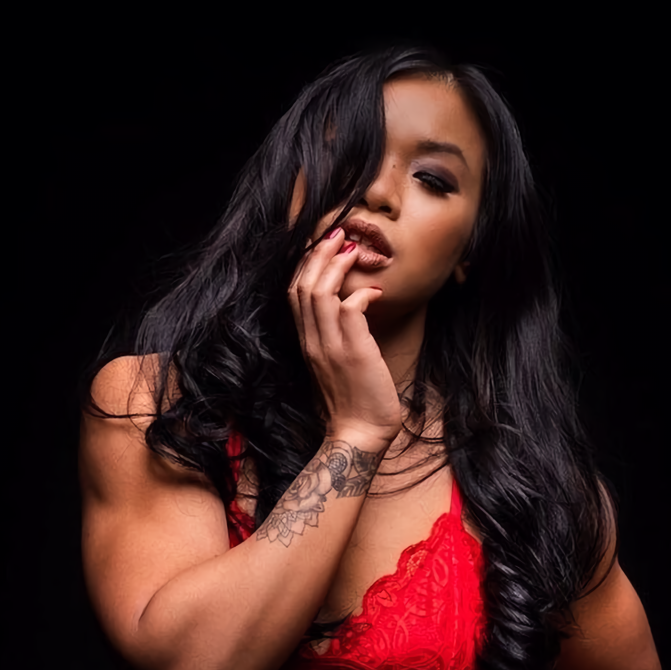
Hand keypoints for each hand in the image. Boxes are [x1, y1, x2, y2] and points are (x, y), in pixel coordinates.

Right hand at [288, 227, 401, 443]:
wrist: (358, 436)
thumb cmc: (354, 406)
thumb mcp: (338, 368)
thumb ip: (338, 341)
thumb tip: (353, 314)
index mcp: (307, 345)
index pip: (295, 295)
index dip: (306, 266)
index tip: (323, 248)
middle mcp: (312, 342)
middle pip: (302, 285)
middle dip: (319, 253)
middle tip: (339, 233)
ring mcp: (329, 346)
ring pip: (320, 290)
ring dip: (337, 263)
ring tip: (353, 247)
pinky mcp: (352, 351)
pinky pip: (350, 307)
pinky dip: (362, 292)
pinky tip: (375, 291)